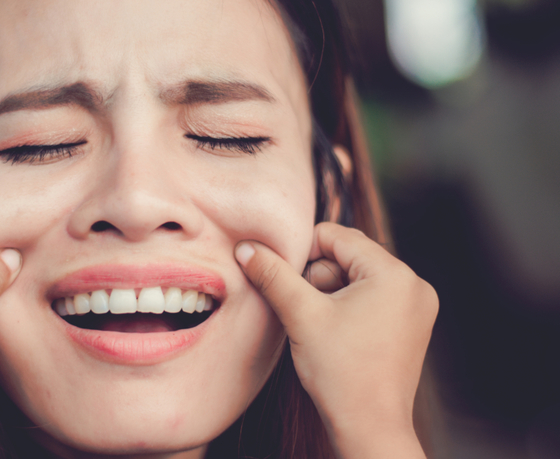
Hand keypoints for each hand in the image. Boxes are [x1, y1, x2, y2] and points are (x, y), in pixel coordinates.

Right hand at [235, 222, 437, 458]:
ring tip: (319, 324)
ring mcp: (417, 306)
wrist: (369, 428)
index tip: (285, 277)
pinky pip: (374, 296)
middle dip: (319, 276)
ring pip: (359, 276)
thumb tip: (247, 247)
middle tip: (304, 308)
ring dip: (331, 291)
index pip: (337, 236)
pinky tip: (336, 332)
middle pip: (349, 255)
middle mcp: (414, 284)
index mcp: (394, 274)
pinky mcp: (412, 324)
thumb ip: (273, 274)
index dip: (303, 252)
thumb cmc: (341, 374)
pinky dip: (349, 305)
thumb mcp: (301, 314)